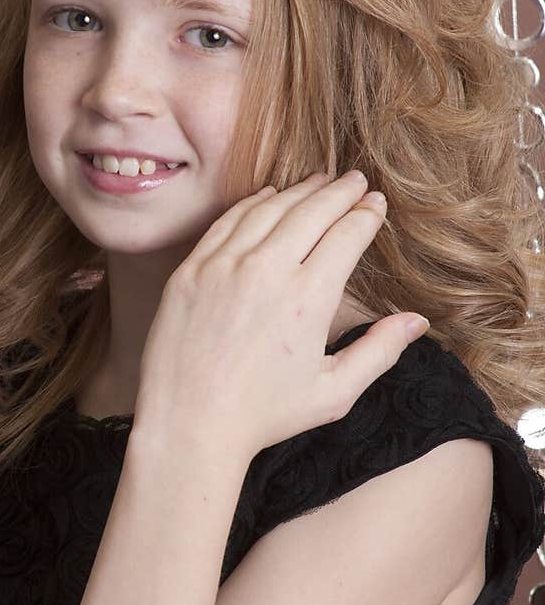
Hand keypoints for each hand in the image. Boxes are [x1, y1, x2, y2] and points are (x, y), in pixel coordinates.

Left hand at [135, 171, 428, 458]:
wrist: (188, 424)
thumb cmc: (263, 416)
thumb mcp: (332, 393)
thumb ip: (379, 352)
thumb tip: (416, 321)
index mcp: (309, 299)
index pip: (347, 234)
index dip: (366, 214)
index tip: (376, 205)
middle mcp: (266, 271)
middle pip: (312, 210)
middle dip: (341, 191)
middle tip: (357, 180)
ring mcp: (223, 265)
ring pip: (270, 208)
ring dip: (300, 191)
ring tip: (320, 181)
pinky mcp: (191, 269)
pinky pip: (228, 221)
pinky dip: (254, 204)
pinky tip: (269, 197)